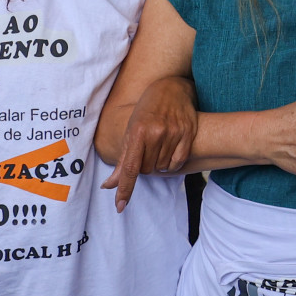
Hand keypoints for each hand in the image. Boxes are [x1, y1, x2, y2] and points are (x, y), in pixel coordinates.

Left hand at [102, 77, 198, 211]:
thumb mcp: (131, 130)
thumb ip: (122, 161)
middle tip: (145, 148)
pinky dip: (171, 162)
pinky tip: (169, 148)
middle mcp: (156, 133)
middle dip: (143, 165)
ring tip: (157, 145)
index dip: (125, 189)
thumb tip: (108, 185)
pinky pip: (177, 163)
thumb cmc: (147, 110)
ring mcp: (174, 134)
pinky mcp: (188, 134)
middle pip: (146, 169)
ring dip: (157, 163)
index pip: (130, 167)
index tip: (120, 206)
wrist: (172, 88)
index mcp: (138, 132)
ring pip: (161, 168)